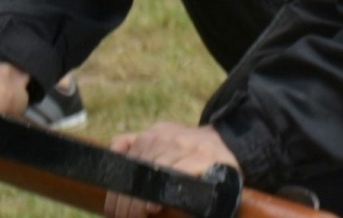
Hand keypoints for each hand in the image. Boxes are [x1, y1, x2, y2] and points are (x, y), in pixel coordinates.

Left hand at [104, 123, 239, 217]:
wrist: (230, 145)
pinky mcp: (204, 157)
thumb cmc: (192, 151)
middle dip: (127, 198)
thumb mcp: (164, 139)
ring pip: (155, 171)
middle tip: (125, 217)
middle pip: (139, 169)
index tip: (112, 210)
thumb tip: (115, 150)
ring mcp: (186, 145)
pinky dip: (164, 189)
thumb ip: (138, 143)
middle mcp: (168, 136)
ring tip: (137, 215)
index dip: (117, 188)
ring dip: (141, 199)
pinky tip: (155, 204)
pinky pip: (178, 173)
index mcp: (155, 133)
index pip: (128, 161)